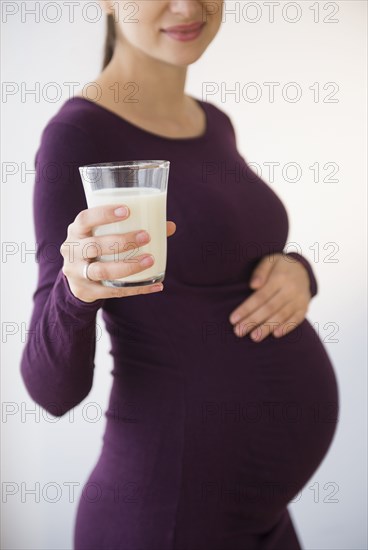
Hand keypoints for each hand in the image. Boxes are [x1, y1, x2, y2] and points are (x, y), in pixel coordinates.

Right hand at [60, 204, 175, 302]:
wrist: (78, 279)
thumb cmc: (98, 247)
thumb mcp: (106, 235)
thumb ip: (133, 228)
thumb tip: (169, 226)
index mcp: (76, 231)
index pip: (85, 219)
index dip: (104, 214)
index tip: (127, 210)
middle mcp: (71, 251)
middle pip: (93, 245)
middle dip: (121, 241)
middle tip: (146, 236)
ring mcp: (76, 273)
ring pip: (102, 270)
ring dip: (128, 266)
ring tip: (150, 260)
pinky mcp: (86, 291)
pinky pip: (113, 291)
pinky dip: (136, 288)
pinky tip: (156, 285)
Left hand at [228, 253, 310, 341]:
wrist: (302, 269)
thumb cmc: (279, 266)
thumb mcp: (269, 260)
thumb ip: (260, 271)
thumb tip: (253, 285)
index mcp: (279, 278)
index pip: (260, 296)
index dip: (246, 309)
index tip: (233, 319)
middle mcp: (291, 289)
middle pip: (269, 308)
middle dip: (253, 321)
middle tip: (239, 331)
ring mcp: (299, 299)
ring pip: (282, 315)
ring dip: (267, 327)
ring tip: (254, 337)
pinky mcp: (304, 308)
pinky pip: (296, 319)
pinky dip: (287, 327)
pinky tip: (275, 334)